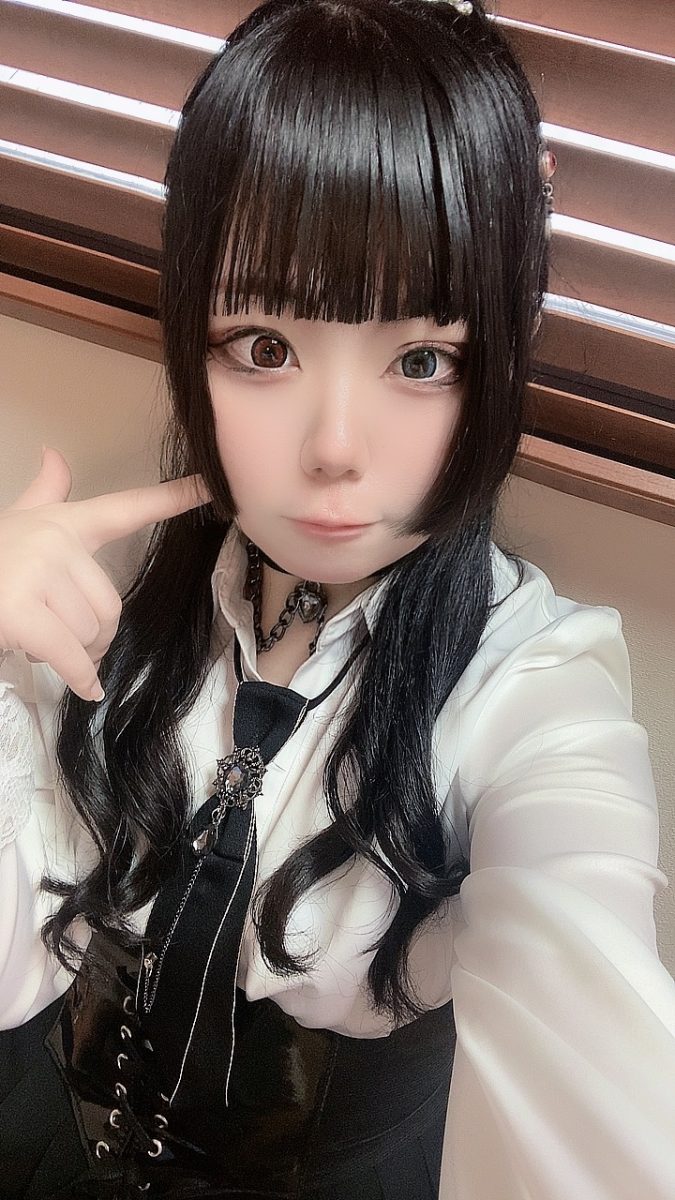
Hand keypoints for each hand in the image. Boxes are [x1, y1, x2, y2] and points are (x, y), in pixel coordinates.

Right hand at [0, 447, 211, 700]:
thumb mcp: (14, 524)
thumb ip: (44, 494)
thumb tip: (56, 454)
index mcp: (63, 523)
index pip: (125, 508)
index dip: (171, 498)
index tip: (211, 487)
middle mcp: (55, 540)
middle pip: (110, 606)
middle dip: (91, 635)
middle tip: (54, 634)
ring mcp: (37, 572)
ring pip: (92, 633)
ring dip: (74, 654)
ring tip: (35, 640)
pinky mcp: (21, 610)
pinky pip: (72, 655)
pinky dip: (80, 677)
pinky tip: (84, 689)